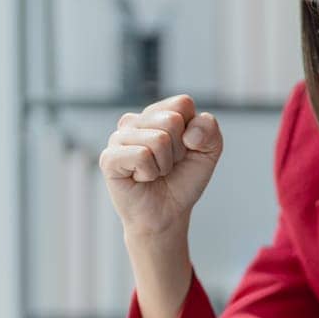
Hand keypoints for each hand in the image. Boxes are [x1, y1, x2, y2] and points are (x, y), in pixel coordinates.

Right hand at [99, 94, 224, 239]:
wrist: (168, 213)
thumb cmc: (183, 180)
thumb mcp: (209, 152)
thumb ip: (209, 130)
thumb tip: (189, 133)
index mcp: (157, 112)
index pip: (182, 103)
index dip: (192, 132)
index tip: (185, 150)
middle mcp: (134, 120)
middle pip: (171, 120)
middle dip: (178, 150)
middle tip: (168, 165)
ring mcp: (119, 137)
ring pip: (158, 139)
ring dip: (164, 165)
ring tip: (155, 173)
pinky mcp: (109, 157)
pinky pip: (141, 155)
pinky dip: (150, 173)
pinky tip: (141, 178)